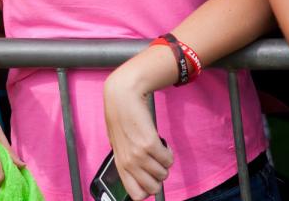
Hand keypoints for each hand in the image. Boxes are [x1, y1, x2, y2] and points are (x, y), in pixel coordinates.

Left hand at [104, 66, 173, 199]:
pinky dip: (168, 153)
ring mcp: (139, 155)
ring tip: (156, 148)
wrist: (122, 97)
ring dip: (164, 162)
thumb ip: (127, 159)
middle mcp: (128, 162)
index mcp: (119, 163)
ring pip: (164, 174)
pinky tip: (160, 142)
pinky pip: (169, 160)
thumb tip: (140, 174)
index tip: (151, 180)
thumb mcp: (119, 142)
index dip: (147, 190)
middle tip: (155, 162)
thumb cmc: (121, 117)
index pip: (136, 194)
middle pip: (153, 188)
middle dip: (159, 177)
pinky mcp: (150, 145)